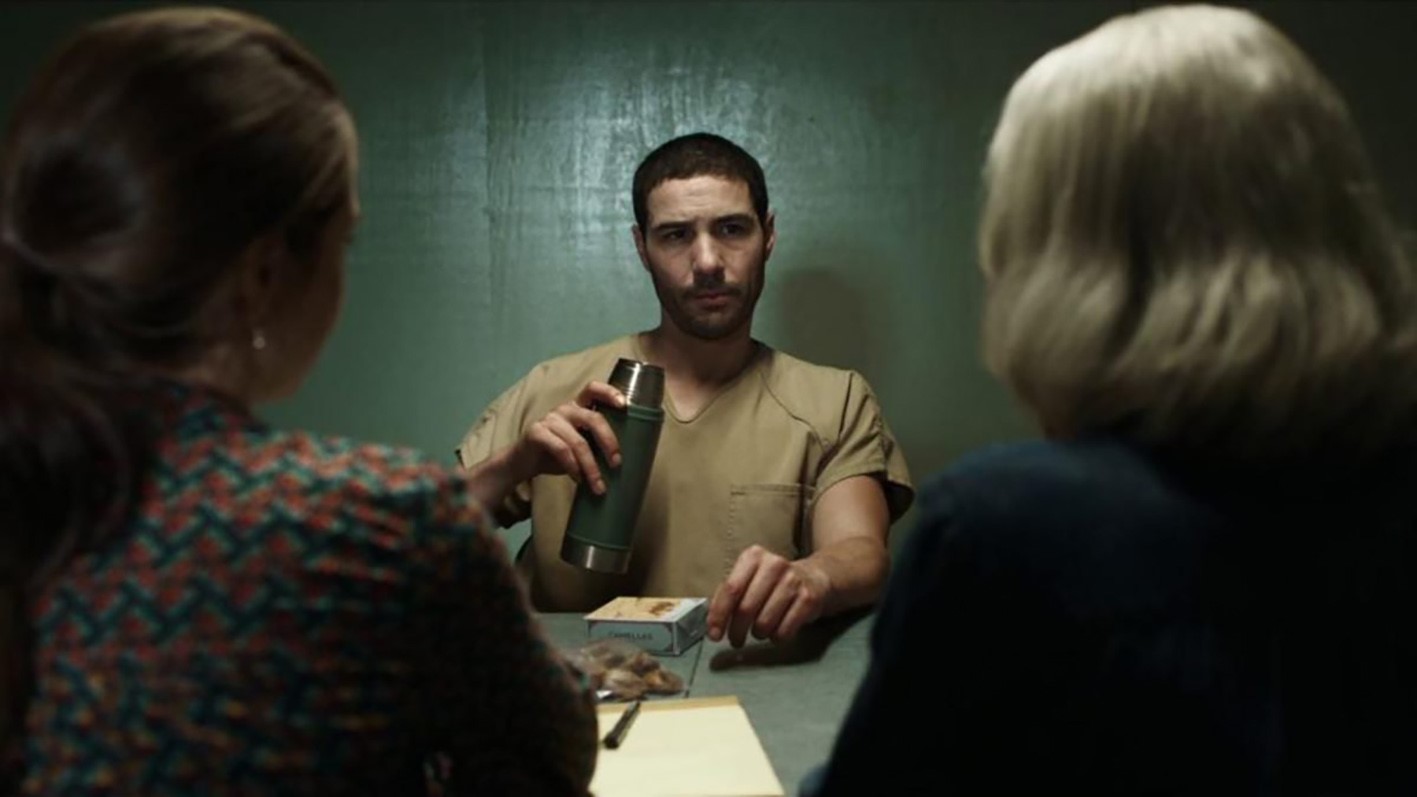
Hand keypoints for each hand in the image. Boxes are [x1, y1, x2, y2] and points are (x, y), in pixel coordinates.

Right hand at [508, 381, 625, 493]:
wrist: (523, 462)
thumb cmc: (557, 454)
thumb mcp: (580, 445)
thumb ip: (596, 443)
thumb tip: (622, 459)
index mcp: (578, 407)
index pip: (593, 389)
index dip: (609, 392)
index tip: (624, 405)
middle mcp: (565, 408)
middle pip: (593, 418)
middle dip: (609, 442)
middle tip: (616, 463)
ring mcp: (550, 419)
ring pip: (578, 441)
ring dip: (591, 467)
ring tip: (598, 485)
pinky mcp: (537, 432)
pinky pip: (561, 450)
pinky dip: (573, 467)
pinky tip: (578, 479)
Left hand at [707, 545, 829, 647]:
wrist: (814, 578)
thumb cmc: (772, 583)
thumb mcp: (748, 579)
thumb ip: (728, 596)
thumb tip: (712, 625)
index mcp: (753, 556)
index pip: (730, 589)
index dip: (719, 615)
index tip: (714, 634)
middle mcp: (774, 564)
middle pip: (746, 608)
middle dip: (737, 631)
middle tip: (735, 640)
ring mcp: (793, 581)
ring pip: (764, 623)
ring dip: (758, 634)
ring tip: (760, 631)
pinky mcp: (808, 599)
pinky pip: (784, 631)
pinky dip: (776, 638)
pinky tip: (777, 631)